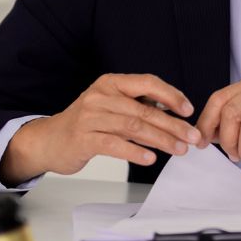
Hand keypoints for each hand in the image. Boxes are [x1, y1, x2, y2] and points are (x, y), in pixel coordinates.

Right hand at [1, 73, 200, 183]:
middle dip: (173, 125)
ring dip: (161, 140)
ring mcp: (90, 117)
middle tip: (192, 138)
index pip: (147, 82)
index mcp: (111, 83)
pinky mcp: (83, 138)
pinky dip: (135, 151)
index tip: (188, 110)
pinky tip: (150, 158)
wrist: (48, 140)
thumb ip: (138, 106)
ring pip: (133, 127)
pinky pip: (114, 144)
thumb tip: (174, 113)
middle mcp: (100, 96)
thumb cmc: (86, 124)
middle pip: (144, 110)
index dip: (171, 95)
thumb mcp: (112, 106)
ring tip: (178, 150)